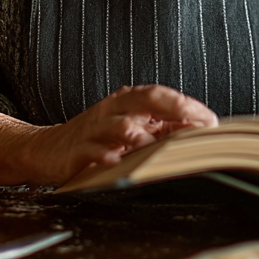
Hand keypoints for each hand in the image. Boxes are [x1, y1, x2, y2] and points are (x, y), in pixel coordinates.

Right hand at [22, 85, 216, 185]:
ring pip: (123, 126)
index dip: (189, 106)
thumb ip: (160, 127)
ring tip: (163, 146)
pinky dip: (108, 157)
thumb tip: (200, 131)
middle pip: (148, 100)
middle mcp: (113, 110)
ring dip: (146, 135)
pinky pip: (95, 152)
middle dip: (176, 109)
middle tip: (199, 125)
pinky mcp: (78, 152)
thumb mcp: (129, 128)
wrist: (45, 149)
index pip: (163, 95)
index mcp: (128, 102)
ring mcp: (95, 130)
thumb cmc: (95, 139)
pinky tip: (119, 162)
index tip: (212, 122)